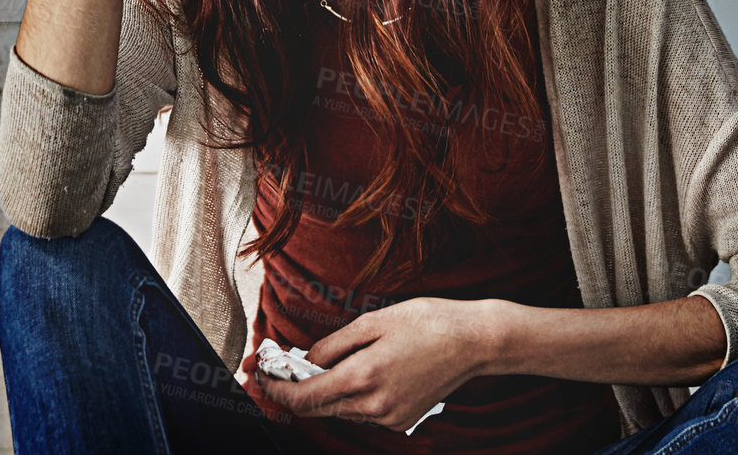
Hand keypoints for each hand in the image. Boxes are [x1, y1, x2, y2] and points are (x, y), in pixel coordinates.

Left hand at [252, 297, 503, 431]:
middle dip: (298, 390)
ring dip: (328, 391)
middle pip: (320, 408)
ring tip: (325, 363)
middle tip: (282, 370)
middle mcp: (375, 404)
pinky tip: (362, 371)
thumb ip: (335, 343)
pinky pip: (365, 411)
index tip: (263, 379)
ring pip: (342, 409)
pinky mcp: (402, 418)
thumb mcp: (375, 320)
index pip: (306, 397)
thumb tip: (308, 360)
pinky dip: (353, 395)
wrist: (474, 341)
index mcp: (364, 376)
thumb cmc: (428, 322)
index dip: (278, 391)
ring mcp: (390, 416)